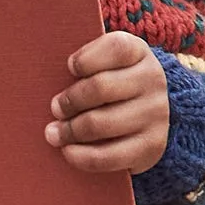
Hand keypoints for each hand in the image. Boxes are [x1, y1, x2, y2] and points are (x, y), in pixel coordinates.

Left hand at [45, 31, 169, 174]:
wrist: (149, 116)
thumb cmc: (113, 84)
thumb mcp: (107, 64)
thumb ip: (85, 64)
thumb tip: (49, 83)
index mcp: (139, 53)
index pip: (115, 48)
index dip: (85, 59)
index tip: (69, 68)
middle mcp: (152, 80)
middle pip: (101, 88)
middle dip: (70, 100)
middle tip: (55, 108)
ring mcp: (155, 114)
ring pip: (100, 124)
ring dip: (70, 130)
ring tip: (55, 133)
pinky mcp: (150, 147)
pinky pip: (107, 155)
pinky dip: (81, 156)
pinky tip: (68, 151)